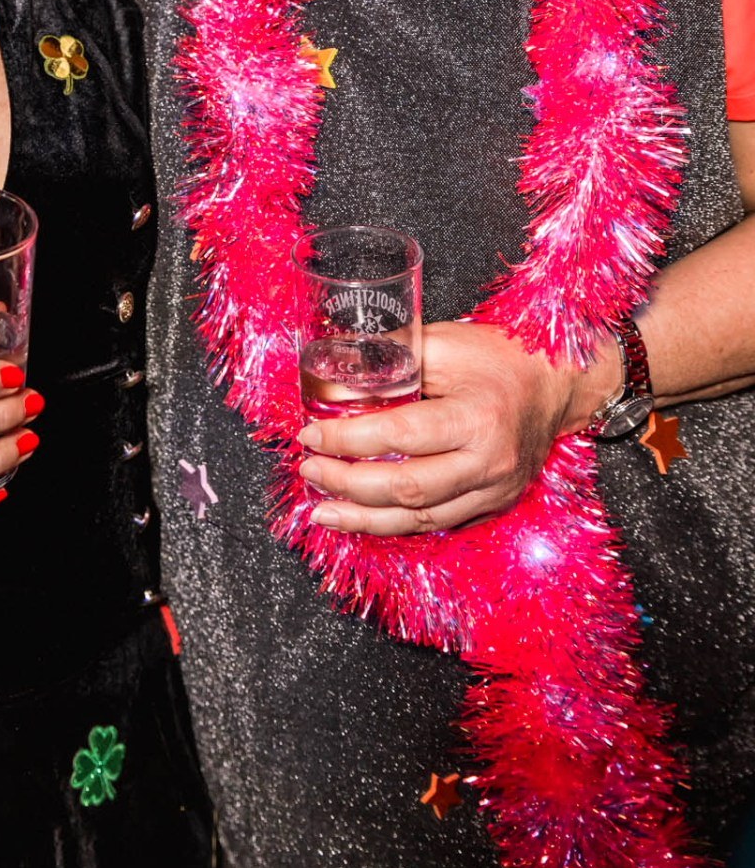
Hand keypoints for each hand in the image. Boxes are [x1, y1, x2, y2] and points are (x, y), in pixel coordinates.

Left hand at [296, 320, 615, 534]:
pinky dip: (395, 523)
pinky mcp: (493, 506)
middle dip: (347, 484)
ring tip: (322, 510)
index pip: (400, 435)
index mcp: (477, 416)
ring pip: (420, 519)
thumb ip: (392, 357)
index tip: (311, 434)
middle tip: (310, 470)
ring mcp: (494, 491)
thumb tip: (333, 368)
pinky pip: (437, 524)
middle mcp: (489, 462)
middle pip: (406, 488)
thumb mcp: (445, 343)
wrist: (558, 384)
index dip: (348, 439)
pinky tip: (363, 516)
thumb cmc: (499, 357)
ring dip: (364, 518)